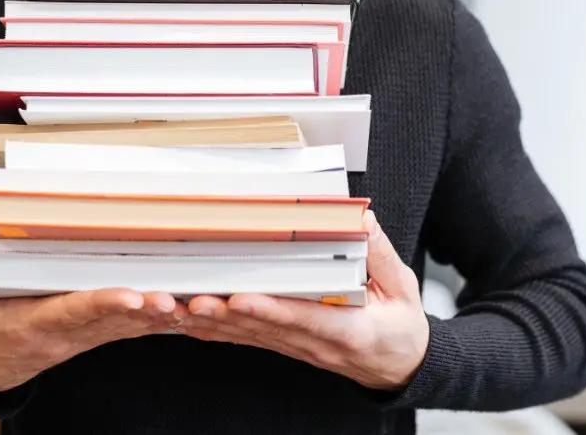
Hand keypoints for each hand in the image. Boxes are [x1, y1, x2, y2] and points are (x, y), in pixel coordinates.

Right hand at [0, 219, 182, 392]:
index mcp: (27, 324)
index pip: (70, 311)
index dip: (101, 303)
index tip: (129, 296)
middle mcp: (61, 335)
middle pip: (108, 322)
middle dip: (141, 311)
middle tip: (170, 299)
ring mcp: (80, 339)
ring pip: (123, 328)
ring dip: (154, 317)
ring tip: (183, 303)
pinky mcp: (92, 336)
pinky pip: (126, 329)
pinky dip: (152, 321)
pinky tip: (180, 311)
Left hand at [175, 210, 429, 391]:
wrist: (400, 366)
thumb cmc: (401, 327)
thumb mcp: (402, 289)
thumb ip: (379, 254)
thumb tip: (362, 219)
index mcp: (348, 329)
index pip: (303, 318)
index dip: (269, 310)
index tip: (241, 299)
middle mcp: (317, 343)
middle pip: (265, 329)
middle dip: (227, 315)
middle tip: (193, 300)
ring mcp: (299, 348)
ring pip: (250, 337)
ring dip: (215, 325)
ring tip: (182, 308)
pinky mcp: (287, 345)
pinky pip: (249, 340)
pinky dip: (218, 333)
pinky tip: (191, 324)